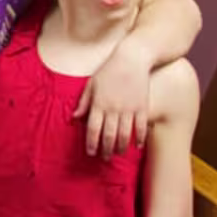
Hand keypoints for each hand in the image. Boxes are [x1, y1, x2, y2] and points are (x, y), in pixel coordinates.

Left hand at [75, 36, 151, 157]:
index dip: (91, 143)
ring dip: (121, 147)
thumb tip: (74, 118)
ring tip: (118, 153)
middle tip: (104, 158)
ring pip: (125, 134)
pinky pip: (141, 127)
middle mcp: (113, 108)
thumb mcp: (92, 84)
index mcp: (99, 103)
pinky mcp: (143, 106)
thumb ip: (84, 102)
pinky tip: (137, 146)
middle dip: (106, 149)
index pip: (93, 128)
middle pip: (109, 135)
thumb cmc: (109, 70)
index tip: (90, 152)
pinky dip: (140, 138)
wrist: (132, 58)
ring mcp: (129, 108)